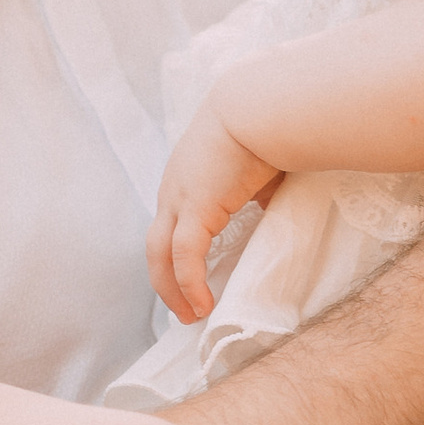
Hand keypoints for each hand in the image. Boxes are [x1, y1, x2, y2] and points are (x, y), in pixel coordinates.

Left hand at [151, 106, 279, 323]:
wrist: (263, 109)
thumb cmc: (268, 131)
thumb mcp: (259, 171)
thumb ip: (257, 195)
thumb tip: (268, 213)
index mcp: (188, 179)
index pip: (172, 224)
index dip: (178, 255)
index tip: (192, 279)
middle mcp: (175, 190)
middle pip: (155, 245)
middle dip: (165, 280)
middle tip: (183, 309)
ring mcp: (180, 199)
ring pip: (160, 255)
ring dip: (172, 289)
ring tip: (191, 315)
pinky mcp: (195, 208)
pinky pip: (185, 257)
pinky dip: (190, 284)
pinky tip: (203, 305)